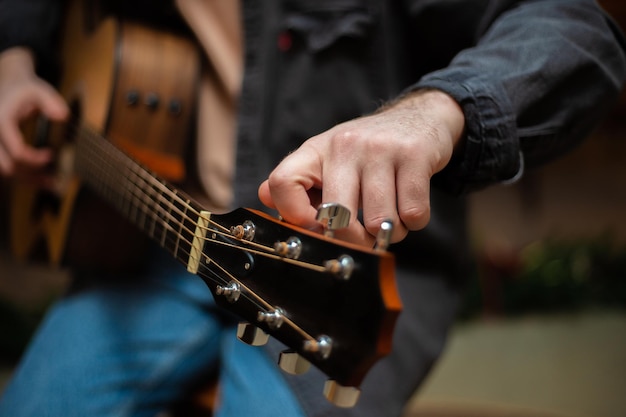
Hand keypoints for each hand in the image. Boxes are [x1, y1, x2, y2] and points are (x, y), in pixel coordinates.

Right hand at [0, 47, 68, 175]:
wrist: (10, 87)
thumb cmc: (25, 90)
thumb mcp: (39, 90)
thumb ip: (51, 102)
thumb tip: (62, 116)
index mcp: (2, 122)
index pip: (16, 151)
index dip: (35, 159)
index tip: (51, 155)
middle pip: (9, 167)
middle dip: (32, 173)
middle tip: (54, 173)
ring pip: (7, 173)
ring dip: (29, 180)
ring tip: (53, 183)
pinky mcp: (0, 150)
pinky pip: (10, 170)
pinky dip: (25, 177)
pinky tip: (44, 180)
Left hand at [258, 89, 464, 246]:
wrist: (419, 117)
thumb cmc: (368, 151)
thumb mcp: (329, 159)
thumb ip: (299, 184)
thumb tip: (265, 198)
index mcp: (316, 149)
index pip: (282, 183)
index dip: (294, 217)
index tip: (316, 229)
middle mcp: (344, 145)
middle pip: (336, 216)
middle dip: (352, 240)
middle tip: (363, 240)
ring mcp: (380, 148)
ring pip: (379, 221)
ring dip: (389, 233)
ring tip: (391, 221)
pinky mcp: (414, 155)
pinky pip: (413, 214)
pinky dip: (414, 223)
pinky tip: (409, 209)